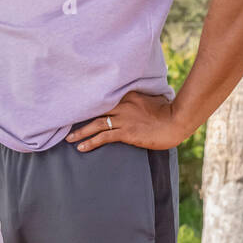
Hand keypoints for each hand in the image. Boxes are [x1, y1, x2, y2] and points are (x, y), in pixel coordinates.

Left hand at [65, 91, 185, 151]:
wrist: (177, 121)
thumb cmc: (168, 111)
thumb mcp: (153, 98)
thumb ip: (141, 97)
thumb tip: (139, 99)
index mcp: (128, 95)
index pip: (104, 98)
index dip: (90, 105)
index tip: (78, 108)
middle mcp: (122, 105)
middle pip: (96, 110)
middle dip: (80, 118)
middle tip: (66, 124)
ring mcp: (123, 119)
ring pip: (96, 124)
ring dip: (81, 132)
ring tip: (69, 139)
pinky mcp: (126, 132)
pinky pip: (103, 137)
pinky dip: (90, 142)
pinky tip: (82, 147)